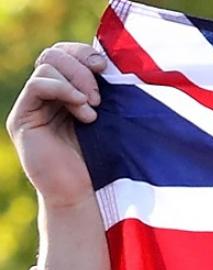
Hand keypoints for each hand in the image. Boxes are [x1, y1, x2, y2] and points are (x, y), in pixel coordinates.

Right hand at [5, 43, 105, 207]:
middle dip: (81, 68)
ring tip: (92, 110)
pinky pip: (37, 86)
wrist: (81, 194)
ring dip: (75, 83)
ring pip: (47, 66)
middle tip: (99, 97)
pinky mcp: (22, 119)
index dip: (84, 53)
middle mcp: (45, 96)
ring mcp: (31, 106)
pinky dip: (62, 89)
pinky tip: (82, 110)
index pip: (66, 54)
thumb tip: (112, 63)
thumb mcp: (107, 120)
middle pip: (54, 55)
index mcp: (65, 92)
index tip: (106, 67)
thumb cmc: (100, 161)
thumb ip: (103, 93)